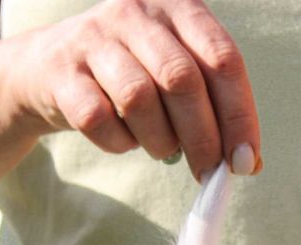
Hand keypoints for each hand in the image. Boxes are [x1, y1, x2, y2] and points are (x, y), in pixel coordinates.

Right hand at [8, 0, 260, 178]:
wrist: (50, 68)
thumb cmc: (135, 76)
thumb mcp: (181, 80)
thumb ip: (218, 112)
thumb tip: (250, 163)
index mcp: (180, 8)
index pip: (223, 60)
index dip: (239, 116)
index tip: (244, 160)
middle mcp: (137, 12)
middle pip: (182, 80)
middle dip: (203, 137)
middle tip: (208, 172)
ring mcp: (93, 36)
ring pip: (139, 98)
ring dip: (160, 140)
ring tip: (163, 149)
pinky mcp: (60, 69)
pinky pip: (97, 117)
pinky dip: (119, 142)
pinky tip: (125, 140)